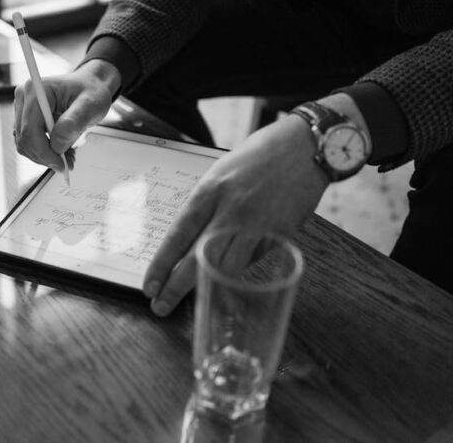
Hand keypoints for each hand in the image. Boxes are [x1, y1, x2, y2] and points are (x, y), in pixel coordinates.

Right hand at [13, 59, 120, 168]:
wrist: (90, 86)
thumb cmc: (91, 91)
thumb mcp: (90, 105)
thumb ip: (73, 123)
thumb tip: (56, 145)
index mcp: (37, 91)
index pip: (30, 130)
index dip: (44, 152)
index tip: (62, 165)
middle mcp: (24, 97)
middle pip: (24, 139)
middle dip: (46, 156)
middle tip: (68, 163)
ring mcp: (23, 109)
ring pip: (25, 144)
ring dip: (45, 156)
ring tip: (67, 155)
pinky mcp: (26, 119)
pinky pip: (29, 143)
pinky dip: (44, 152)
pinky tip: (61, 149)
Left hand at [143, 114, 330, 315]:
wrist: (304, 146)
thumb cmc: (258, 157)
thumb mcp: (220, 174)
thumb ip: (206, 206)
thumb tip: (191, 242)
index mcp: (209, 191)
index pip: (177, 236)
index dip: (161, 265)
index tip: (149, 286)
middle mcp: (230, 210)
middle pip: (197, 259)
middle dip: (176, 288)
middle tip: (160, 306)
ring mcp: (257, 224)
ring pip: (227, 268)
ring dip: (208, 288)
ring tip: (194, 303)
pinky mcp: (280, 235)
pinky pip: (254, 261)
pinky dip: (240, 271)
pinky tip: (230, 279)